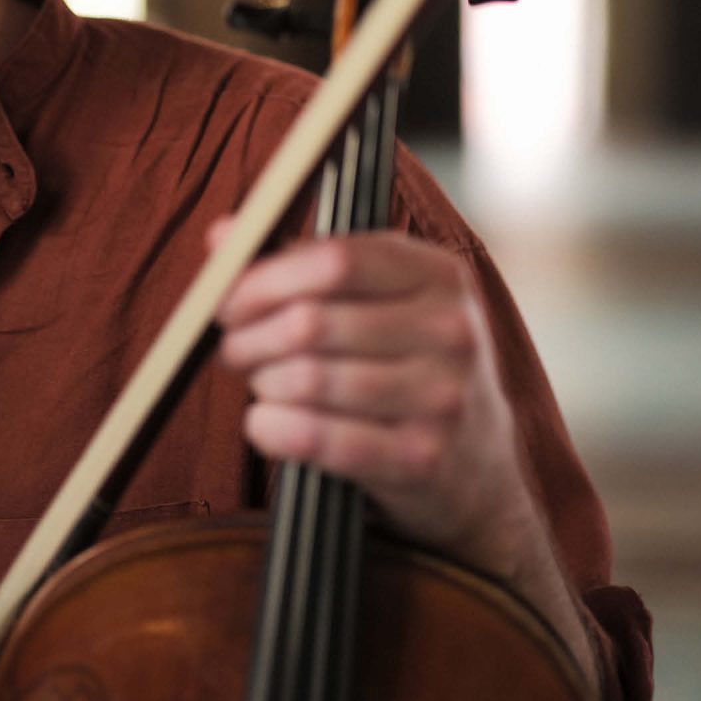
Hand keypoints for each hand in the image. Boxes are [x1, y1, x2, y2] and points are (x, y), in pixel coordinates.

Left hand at [209, 224, 534, 567]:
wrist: (477, 463)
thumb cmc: (406, 366)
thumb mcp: (376, 299)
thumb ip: (301, 262)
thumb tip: (223, 237)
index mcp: (439, 274)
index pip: (335, 259)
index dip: (264, 279)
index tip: (227, 300)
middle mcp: (451, 329)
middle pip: (311, 322)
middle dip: (251, 337)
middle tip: (234, 350)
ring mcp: (443, 396)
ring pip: (309, 379)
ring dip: (263, 384)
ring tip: (263, 385)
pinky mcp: (423, 457)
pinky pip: (318, 438)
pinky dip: (272, 429)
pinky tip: (267, 424)